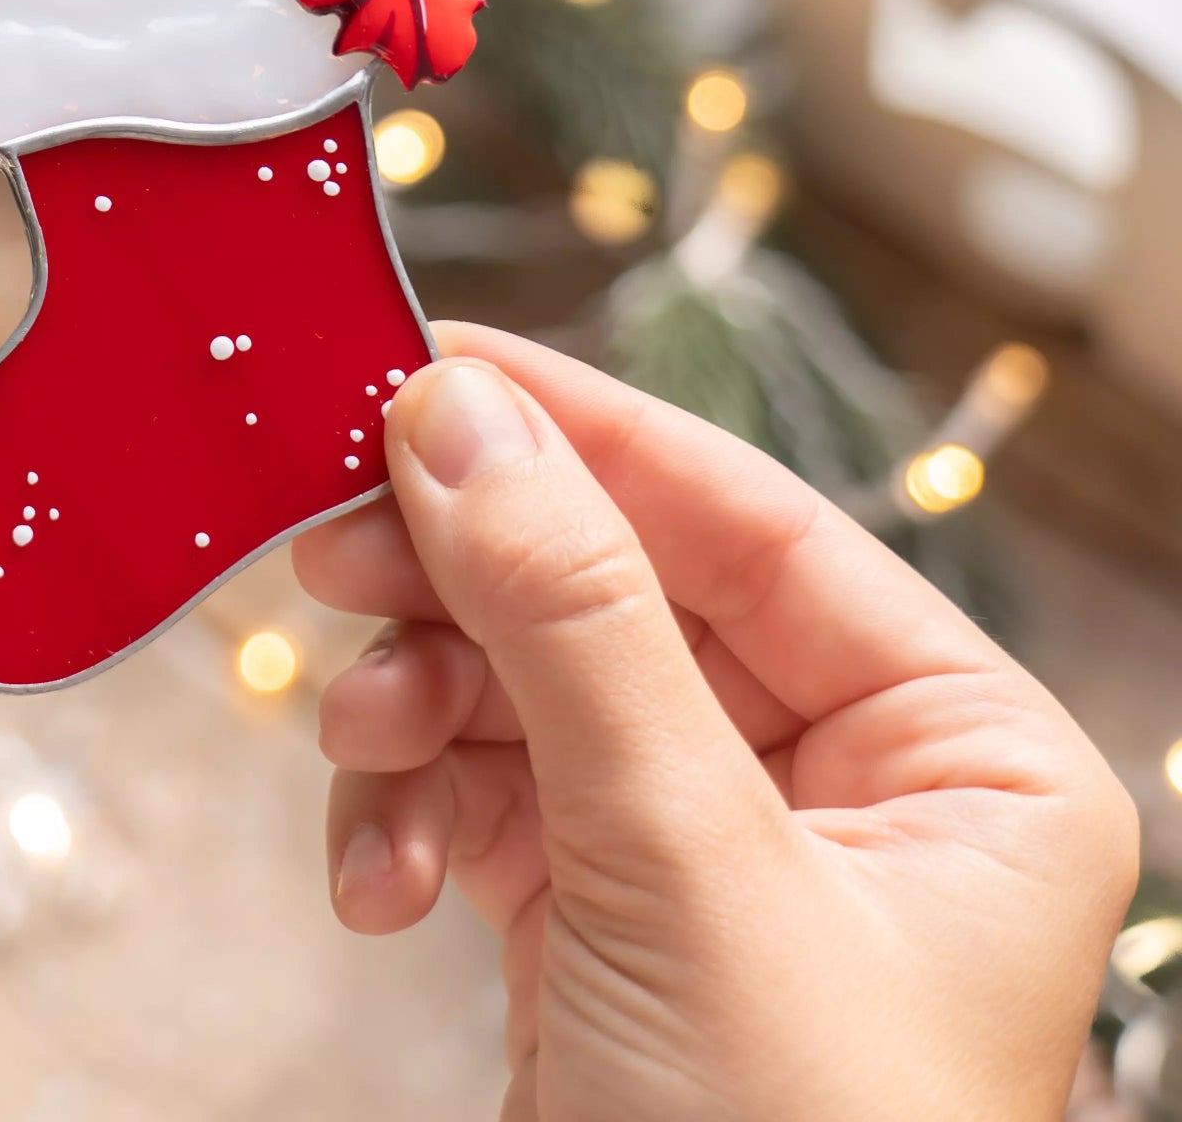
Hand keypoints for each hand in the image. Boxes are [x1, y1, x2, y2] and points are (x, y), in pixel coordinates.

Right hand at [294, 322, 1138, 1121]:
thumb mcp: (682, 871)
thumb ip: (569, 618)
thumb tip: (457, 411)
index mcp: (960, 755)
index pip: (747, 519)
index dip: (580, 429)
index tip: (424, 365)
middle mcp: (845, 789)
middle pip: (615, 594)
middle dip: (466, 586)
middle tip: (328, 549)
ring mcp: (710, 856)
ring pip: (527, 689)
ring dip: (417, 709)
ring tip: (352, 751)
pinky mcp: (600, 924)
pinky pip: (485, 796)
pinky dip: (409, 813)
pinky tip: (374, 878)